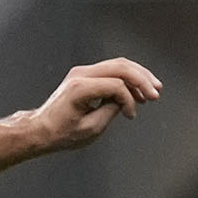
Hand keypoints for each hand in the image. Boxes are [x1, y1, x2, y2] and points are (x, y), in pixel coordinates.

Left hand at [27, 59, 161, 151]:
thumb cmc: (61, 133)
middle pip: (120, 67)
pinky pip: (111, 70)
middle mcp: (81, 74)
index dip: (129, 99)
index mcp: (80, 88)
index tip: (130, 115)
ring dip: (137, 76)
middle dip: (142, 79)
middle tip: (156, 93)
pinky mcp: (85, 75)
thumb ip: (111, 110)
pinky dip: (126, 79)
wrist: (42, 129)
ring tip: (152, 90)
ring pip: (118, 65)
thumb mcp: (91, 128)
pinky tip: (137, 91)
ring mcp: (82, 72)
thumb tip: (126, 100)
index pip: (116, 84)